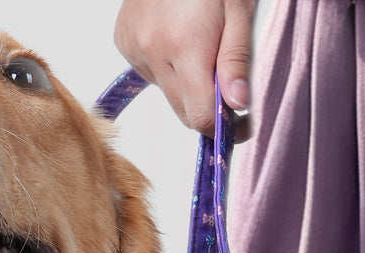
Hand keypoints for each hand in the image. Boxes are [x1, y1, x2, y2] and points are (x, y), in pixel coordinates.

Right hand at [114, 0, 256, 134]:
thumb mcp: (239, 9)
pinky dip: (168, 67)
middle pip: (183, 111)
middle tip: (229, 91)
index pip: (199, 116)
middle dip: (207, 107)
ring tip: (200, 48)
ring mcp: (134, 47)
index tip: (240, 124)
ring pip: (167, 93)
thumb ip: (236, 61)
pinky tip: (177, 40)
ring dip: (187, 86)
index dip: (222, 128)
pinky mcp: (123, 41)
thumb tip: (237, 105)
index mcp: (185, 45)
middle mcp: (153, 50)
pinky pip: (151, 74)